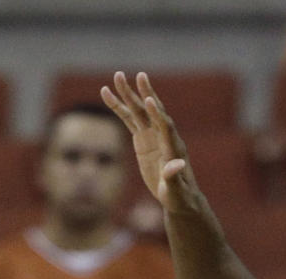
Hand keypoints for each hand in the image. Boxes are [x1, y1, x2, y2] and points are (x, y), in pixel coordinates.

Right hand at [100, 71, 198, 213]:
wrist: (176, 195)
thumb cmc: (179, 195)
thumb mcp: (175, 190)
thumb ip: (173, 176)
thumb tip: (176, 165)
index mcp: (172, 146)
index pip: (165, 126)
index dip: (157, 114)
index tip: (149, 100)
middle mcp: (163, 135)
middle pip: (152, 111)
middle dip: (145, 94)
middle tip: (139, 75)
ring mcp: (152, 134)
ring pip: (138, 110)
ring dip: (128, 94)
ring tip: (117, 76)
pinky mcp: (142, 137)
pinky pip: (129, 118)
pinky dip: (118, 107)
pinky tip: (106, 93)